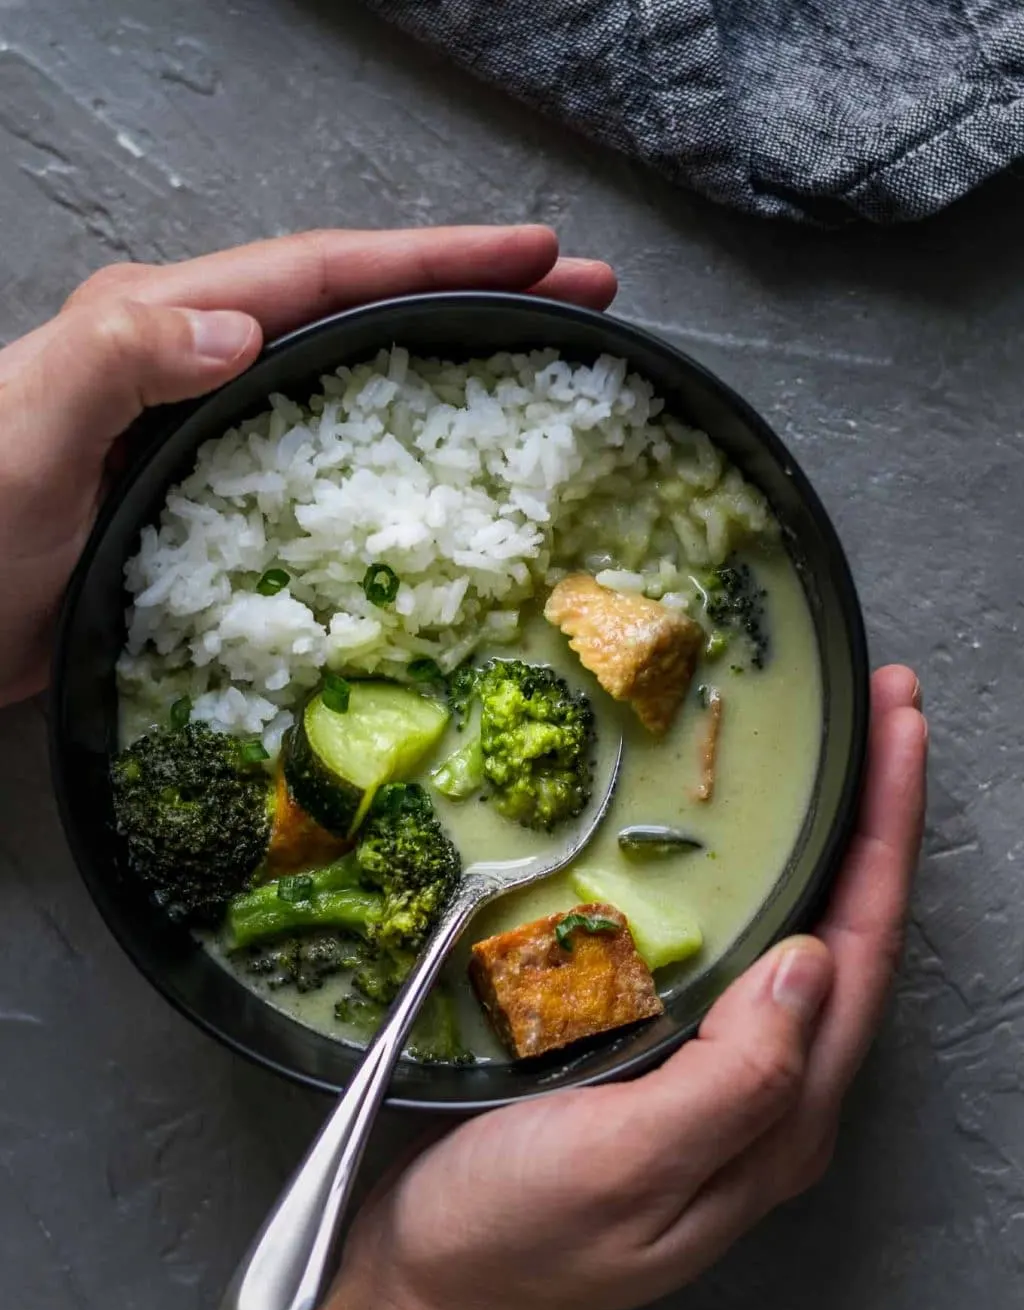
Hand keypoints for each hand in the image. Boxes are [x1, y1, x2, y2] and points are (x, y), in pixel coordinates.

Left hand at [0, 226, 615, 707]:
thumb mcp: (27, 425)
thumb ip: (123, 358)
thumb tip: (245, 329)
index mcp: (163, 323)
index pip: (323, 272)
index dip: (434, 258)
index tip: (535, 252)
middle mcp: (194, 362)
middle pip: (358, 311)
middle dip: (470, 295)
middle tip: (577, 298)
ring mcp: (208, 433)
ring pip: (351, 382)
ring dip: (445, 367)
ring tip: (536, 368)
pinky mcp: (213, 502)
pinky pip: (326, 464)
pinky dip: (395, 460)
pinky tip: (442, 480)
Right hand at [343, 666, 927, 1309]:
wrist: (427, 1293)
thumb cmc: (513, 1238)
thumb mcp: (626, 1166)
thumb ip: (734, 1076)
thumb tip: (814, 959)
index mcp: (778, 1118)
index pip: (863, 953)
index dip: (888, 834)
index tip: (900, 726)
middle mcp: (766, 1095)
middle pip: (849, 935)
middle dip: (875, 820)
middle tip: (883, 709)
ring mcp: (712, 1078)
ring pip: (796, 939)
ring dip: (824, 842)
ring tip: (829, 755)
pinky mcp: (656, 1060)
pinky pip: (728, 952)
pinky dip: (750, 880)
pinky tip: (730, 840)